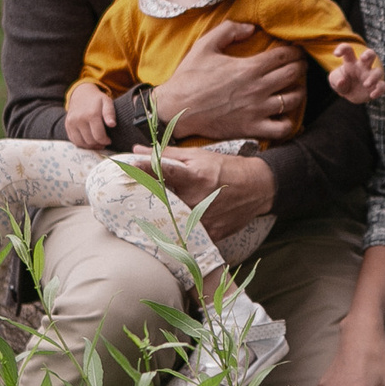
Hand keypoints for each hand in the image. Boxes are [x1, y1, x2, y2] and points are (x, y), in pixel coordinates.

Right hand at [64, 82, 115, 148]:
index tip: (109, 140)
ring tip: (96, 143)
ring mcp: (71, 123)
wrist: (81, 93)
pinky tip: (88, 141)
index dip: (105, 141)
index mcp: (91, 114)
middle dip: (98, 144)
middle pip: (90, 141)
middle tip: (103, 142)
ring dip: (90, 146)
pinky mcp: (67, 125)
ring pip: (81, 143)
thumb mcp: (107, 102)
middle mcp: (79, 119)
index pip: (99, 136)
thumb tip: (112, 124)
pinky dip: (81, 144)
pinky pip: (74, 140)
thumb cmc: (97, 100)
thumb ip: (110, 113)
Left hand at [129, 145, 275, 241]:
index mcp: (194, 176)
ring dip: (160, 221)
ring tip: (147, 220)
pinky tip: (170, 231)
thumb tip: (137, 149)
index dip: (143, 170)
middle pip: (163, 203)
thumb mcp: (198, 156)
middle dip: (147, 201)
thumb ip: (167, 155)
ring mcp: (205, 219)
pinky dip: (178, 233)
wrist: (258, 187)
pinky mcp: (212, 233)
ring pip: (173, 223)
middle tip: (130, 201)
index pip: (162, 173)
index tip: (126, 168)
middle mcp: (198, 199)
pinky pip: (188, 236)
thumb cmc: (225, 168)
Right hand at [148, 22, 305, 140]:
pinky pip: (283, 128)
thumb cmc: (189, 77)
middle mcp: (258, 89)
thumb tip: (252, 28)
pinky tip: (283, 114)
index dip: (295, 51)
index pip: (285, 56)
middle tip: (299, 65)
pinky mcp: (253, 128)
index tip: (295, 50)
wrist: (176, 109)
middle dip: (300, 66)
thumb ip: (229, 30)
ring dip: (299, 91)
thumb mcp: (205, 45)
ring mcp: (257, 110)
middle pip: (294, 74)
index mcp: (249, 68)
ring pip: (294, 99)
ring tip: (294, 87)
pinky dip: (288, 121)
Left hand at [328, 42, 384, 104]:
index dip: (342, 48)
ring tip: (366, 85)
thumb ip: (336, 79)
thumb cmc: (341, 82)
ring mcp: (370, 76)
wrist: (348, 94)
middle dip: (368, 54)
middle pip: (370, 54)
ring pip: (378, 71)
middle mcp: (363, 66)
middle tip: (363, 58)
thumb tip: (341, 81)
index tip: (336, 54)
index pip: (348, 50)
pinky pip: (382, 86)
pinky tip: (372, 95)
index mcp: (351, 61)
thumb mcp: (334, 80)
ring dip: (373, 77)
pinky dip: (379, 90)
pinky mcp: (376, 86)